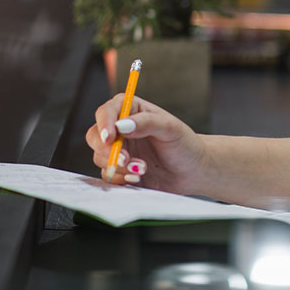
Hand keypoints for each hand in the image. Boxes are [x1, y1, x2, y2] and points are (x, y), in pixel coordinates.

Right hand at [86, 93, 205, 192]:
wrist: (193, 171)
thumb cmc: (185, 144)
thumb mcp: (170, 128)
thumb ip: (146, 123)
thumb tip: (122, 125)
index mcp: (132, 110)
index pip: (107, 112)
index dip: (104, 124)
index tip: (110, 137)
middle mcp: (121, 129)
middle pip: (96, 136)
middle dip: (108, 150)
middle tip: (126, 159)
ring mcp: (119, 150)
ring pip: (100, 158)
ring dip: (119, 166)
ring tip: (143, 169)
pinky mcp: (120, 170)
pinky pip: (109, 175)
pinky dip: (121, 179)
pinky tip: (139, 179)